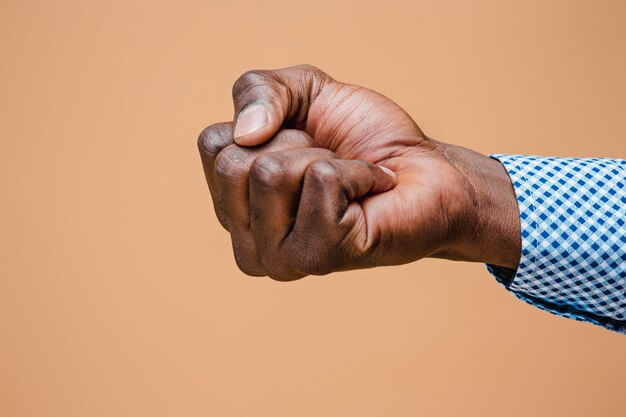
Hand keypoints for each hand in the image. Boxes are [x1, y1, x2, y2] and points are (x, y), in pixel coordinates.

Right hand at [198, 65, 520, 279]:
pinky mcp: (319, 257)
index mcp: (234, 207)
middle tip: (331, 162)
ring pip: (272, 172)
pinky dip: (359, 170)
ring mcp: (279, 258)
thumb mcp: (306, 92)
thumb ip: (259, 91)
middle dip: (295, 143)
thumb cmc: (366, 139)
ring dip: (326, 158)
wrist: (429, 171)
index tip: (304, 142)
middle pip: (235, 162)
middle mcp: (247, 242)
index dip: (267, 123)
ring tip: (349, 179)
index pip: (212, 145)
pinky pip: (323, 181)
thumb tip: (245, 133)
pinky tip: (372, 191)